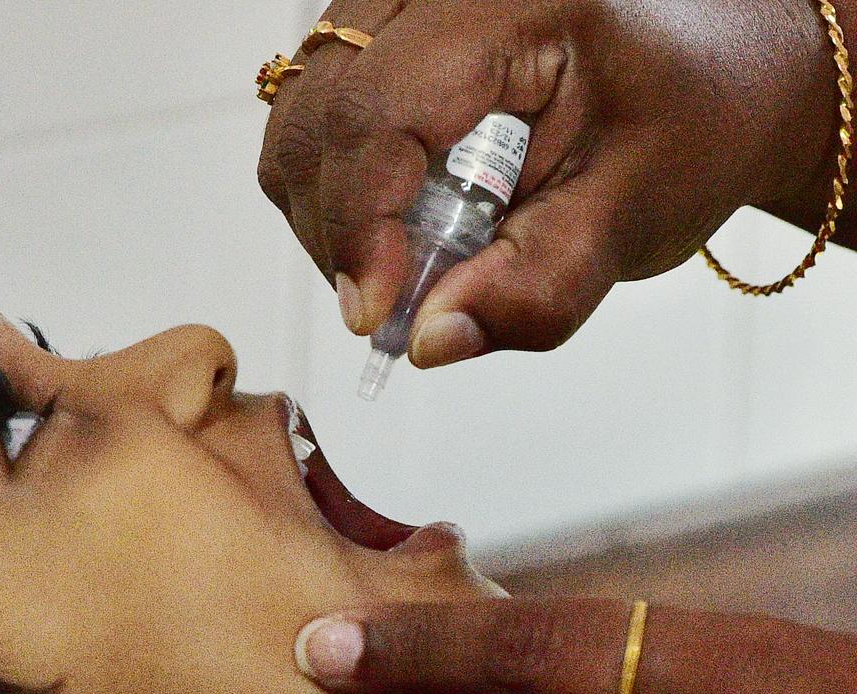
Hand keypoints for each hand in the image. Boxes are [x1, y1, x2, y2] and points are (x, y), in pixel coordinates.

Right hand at [257, 0, 841, 366]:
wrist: (711, 69)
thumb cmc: (688, 121)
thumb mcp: (632, 213)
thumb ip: (536, 287)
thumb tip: (427, 342)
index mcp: (504, 3)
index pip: (377, 111)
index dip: (359, 223)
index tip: (373, 315)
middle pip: (316, 120)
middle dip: (341, 231)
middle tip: (401, 300)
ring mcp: (394, 5)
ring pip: (298, 125)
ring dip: (334, 216)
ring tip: (413, 256)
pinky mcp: (378, 37)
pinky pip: (313, 122)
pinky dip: (340, 191)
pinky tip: (403, 217)